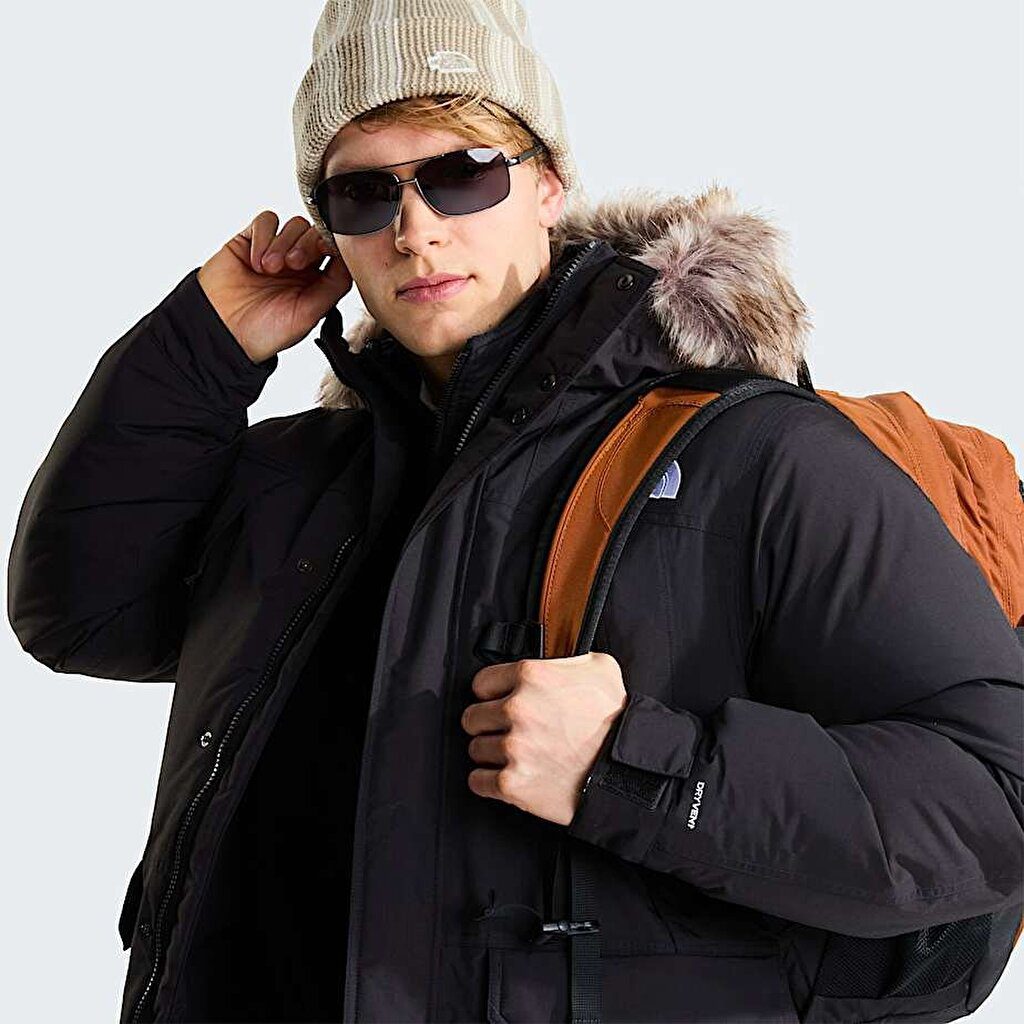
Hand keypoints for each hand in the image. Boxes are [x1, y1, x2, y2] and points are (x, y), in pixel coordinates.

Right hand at [197, 210, 352, 363]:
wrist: (223, 331)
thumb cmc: (264, 332)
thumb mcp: (310, 314)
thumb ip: (334, 285)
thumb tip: (352, 261)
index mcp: (316, 282)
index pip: (335, 251)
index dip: (334, 246)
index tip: (329, 251)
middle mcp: (299, 264)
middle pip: (316, 234)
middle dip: (307, 245)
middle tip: (293, 265)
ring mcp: (275, 250)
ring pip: (294, 225)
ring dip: (283, 244)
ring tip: (269, 269)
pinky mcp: (250, 240)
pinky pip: (266, 221)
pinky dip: (264, 237)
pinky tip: (255, 261)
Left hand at [461, 652, 627, 825]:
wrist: (626, 769)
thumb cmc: (615, 719)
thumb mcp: (599, 667)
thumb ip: (565, 657)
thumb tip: (554, 653)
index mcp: (531, 676)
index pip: (481, 683)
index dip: (492, 693)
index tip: (500, 702)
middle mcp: (517, 709)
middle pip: (472, 717)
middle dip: (488, 724)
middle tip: (509, 730)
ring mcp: (513, 748)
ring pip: (475, 749)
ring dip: (491, 753)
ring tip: (516, 754)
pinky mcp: (513, 783)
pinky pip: (477, 781)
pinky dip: (488, 781)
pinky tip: (507, 775)